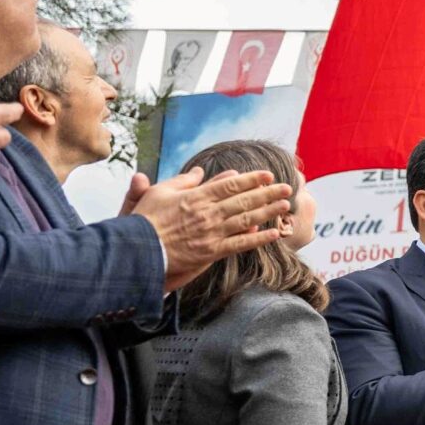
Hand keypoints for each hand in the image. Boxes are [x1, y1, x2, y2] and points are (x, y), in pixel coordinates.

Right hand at [132, 167, 292, 290]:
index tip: (268, 175)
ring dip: (269, 212)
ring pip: (246, 220)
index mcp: (196, 197)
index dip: (252, 179)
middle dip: (268, 193)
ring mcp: (211, 233)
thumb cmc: (145, 220)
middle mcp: (208, 213)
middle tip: (288, 188)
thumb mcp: (160, 192)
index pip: (230, 185)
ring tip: (286, 206)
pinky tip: (274, 234)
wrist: (137, 250)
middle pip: (244, 200)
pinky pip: (239, 245)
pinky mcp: (211, 252)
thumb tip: (200, 172)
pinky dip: (258, 239)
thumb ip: (183, 181)